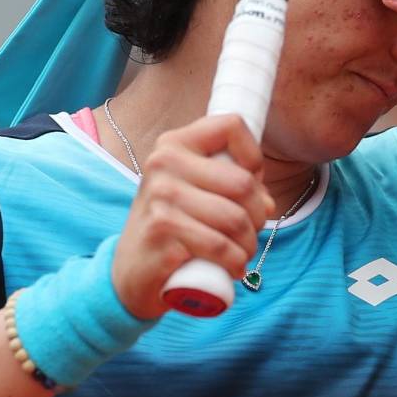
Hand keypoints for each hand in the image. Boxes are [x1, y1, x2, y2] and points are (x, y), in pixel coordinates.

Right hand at [112, 114, 274, 319]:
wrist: (130, 271)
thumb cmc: (171, 227)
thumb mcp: (192, 191)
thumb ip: (227, 182)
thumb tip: (266, 201)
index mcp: (174, 144)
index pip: (230, 125)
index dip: (254, 157)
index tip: (251, 184)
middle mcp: (164, 163)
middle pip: (242, 182)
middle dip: (259, 215)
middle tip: (250, 232)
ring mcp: (161, 196)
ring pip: (236, 218)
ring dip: (249, 243)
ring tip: (241, 253)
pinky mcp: (162, 230)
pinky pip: (220, 246)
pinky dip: (236, 262)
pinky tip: (233, 268)